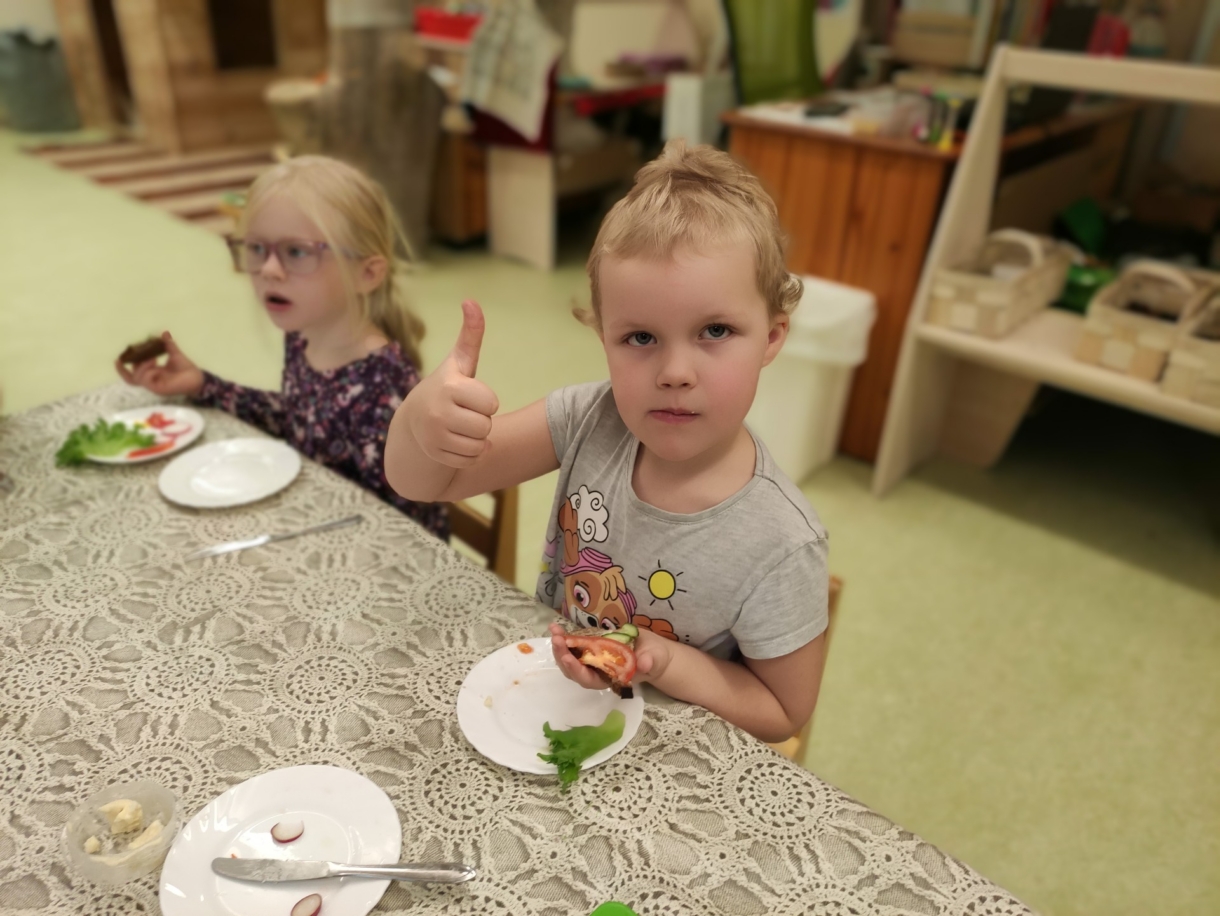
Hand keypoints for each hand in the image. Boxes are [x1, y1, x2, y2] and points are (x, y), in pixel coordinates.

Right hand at [115, 331, 203, 396]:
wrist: (197, 378)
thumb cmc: (186, 369)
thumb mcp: (175, 354)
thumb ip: (168, 345)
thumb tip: (164, 332)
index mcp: (152, 374)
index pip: (133, 374)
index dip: (123, 369)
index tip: (117, 359)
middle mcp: (151, 381)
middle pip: (132, 375)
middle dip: (133, 362)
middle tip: (139, 351)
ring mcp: (154, 386)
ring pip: (137, 377)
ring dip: (142, 365)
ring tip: (152, 357)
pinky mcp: (158, 388)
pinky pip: (146, 380)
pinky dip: (147, 370)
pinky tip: (153, 362)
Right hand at [406, 300, 499, 467]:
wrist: (414, 420)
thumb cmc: (446, 388)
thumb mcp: (458, 363)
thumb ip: (470, 336)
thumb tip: (471, 301)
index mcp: (449, 387)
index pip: (491, 403)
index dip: (486, 401)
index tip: (471, 396)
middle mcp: (439, 412)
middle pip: (486, 426)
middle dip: (481, 421)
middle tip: (464, 413)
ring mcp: (435, 435)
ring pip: (480, 444)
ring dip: (477, 439)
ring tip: (460, 427)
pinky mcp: (435, 455)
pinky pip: (470, 459)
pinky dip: (469, 454)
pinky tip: (455, 441)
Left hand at [548, 622, 674, 690]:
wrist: (653, 651)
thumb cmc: (654, 657)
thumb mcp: (655, 659)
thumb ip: (650, 662)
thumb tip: (645, 664)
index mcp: (610, 679)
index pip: (590, 680)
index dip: (577, 671)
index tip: (567, 658)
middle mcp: (597, 673)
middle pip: (574, 671)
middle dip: (563, 655)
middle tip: (557, 639)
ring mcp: (592, 661)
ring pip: (570, 660)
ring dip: (560, 647)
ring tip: (554, 631)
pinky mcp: (590, 649)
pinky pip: (573, 648)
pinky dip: (564, 639)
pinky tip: (557, 628)